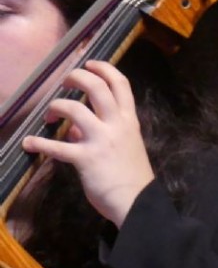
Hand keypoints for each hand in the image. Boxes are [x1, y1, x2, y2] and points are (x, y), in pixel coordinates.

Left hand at [21, 60, 154, 227]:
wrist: (138, 203)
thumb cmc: (133, 177)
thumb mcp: (125, 147)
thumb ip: (100, 132)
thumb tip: (74, 128)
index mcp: (129, 121)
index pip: (120, 84)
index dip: (103, 68)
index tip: (89, 64)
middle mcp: (117, 125)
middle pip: (96, 87)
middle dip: (76, 78)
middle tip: (65, 83)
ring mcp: (101, 140)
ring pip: (73, 109)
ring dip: (55, 107)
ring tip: (49, 115)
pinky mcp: (85, 159)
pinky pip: (56, 146)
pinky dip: (38, 143)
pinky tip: (29, 144)